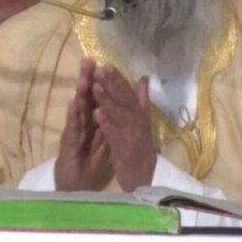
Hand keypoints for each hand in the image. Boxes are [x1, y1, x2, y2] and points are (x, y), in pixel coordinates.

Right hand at [55, 59, 112, 190]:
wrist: (75, 183)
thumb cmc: (88, 159)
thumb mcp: (104, 138)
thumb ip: (111, 121)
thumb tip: (122, 104)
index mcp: (92, 120)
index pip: (96, 97)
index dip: (100, 81)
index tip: (104, 63)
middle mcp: (82, 122)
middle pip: (85, 97)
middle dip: (87, 79)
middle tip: (88, 60)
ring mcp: (74, 131)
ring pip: (77, 109)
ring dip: (80, 93)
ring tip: (83, 76)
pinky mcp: (68, 143)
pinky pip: (72, 128)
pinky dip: (73, 116)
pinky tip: (74, 104)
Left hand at [91, 65, 156, 191]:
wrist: (145, 176)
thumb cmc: (141, 148)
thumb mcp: (143, 122)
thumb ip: (141, 100)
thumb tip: (143, 79)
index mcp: (141, 114)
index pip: (129, 93)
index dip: (118, 79)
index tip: (107, 64)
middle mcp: (138, 121)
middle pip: (124, 100)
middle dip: (111, 84)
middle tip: (100, 69)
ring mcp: (131, 134)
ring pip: (118, 114)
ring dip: (107, 100)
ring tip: (95, 86)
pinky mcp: (124, 149)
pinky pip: (114, 133)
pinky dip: (106, 122)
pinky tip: (96, 113)